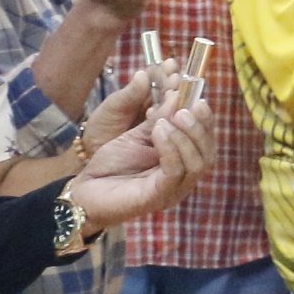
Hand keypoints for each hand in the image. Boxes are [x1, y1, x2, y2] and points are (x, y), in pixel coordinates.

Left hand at [62, 64, 215, 230]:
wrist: (86, 190)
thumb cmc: (111, 164)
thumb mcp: (137, 135)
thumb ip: (159, 120)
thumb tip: (179, 96)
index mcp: (182, 162)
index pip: (206, 142)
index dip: (206, 120)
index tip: (198, 99)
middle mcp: (183, 178)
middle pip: (208, 154)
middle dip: (201, 127)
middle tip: (185, 108)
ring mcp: (173, 190)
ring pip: (198, 164)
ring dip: (185, 136)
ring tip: (165, 121)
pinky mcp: (159, 197)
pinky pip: (175, 172)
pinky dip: (171, 148)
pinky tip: (158, 132)